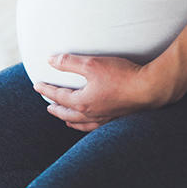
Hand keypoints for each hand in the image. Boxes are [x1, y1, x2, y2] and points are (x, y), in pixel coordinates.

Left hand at [33, 54, 165, 131]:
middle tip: (48, 106)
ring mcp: (104, 119)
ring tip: (65, 118)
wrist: (149, 88)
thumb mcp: (91, 64)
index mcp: (82, 102)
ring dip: (70, 120)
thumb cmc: (121, 75)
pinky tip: (91, 122)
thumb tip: (50, 60)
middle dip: (56, 109)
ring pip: (81, 123)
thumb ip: (69, 62)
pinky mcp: (117, 119)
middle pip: (68, 114)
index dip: (46, 90)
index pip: (58, 97)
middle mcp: (91, 114)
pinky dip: (86, 125)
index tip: (37, 86)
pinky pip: (95, 126)